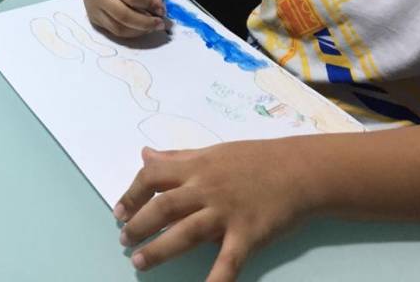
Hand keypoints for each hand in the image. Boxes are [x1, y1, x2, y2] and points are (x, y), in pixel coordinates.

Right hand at [82, 0, 165, 36]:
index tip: (161, 10)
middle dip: (146, 23)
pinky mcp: (93, 18)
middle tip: (160, 24)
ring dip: (139, 31)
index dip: (149, 5)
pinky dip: (130, 33)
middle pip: (124, 16)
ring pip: (118, 28)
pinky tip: (140, 28)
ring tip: (152, 27)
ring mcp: (93, 8)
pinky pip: (113, 31)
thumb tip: (159, 10)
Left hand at [115, 142, 314, 281]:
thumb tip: (144, 154)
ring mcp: (226, 212)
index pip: (152, 176)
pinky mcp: (248, 234)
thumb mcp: (212, 151)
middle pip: (163, 207)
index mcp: (196, 166)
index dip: (131, 194)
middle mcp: (206, 188)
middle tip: (124, 241)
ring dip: (158, 250)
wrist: (299, 169)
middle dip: (138, 225)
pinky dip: (216, 281)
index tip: (119, 211)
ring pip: (185, 233)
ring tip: (140, 263)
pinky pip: (228, 261)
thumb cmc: (255, 159)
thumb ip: (177, 157)